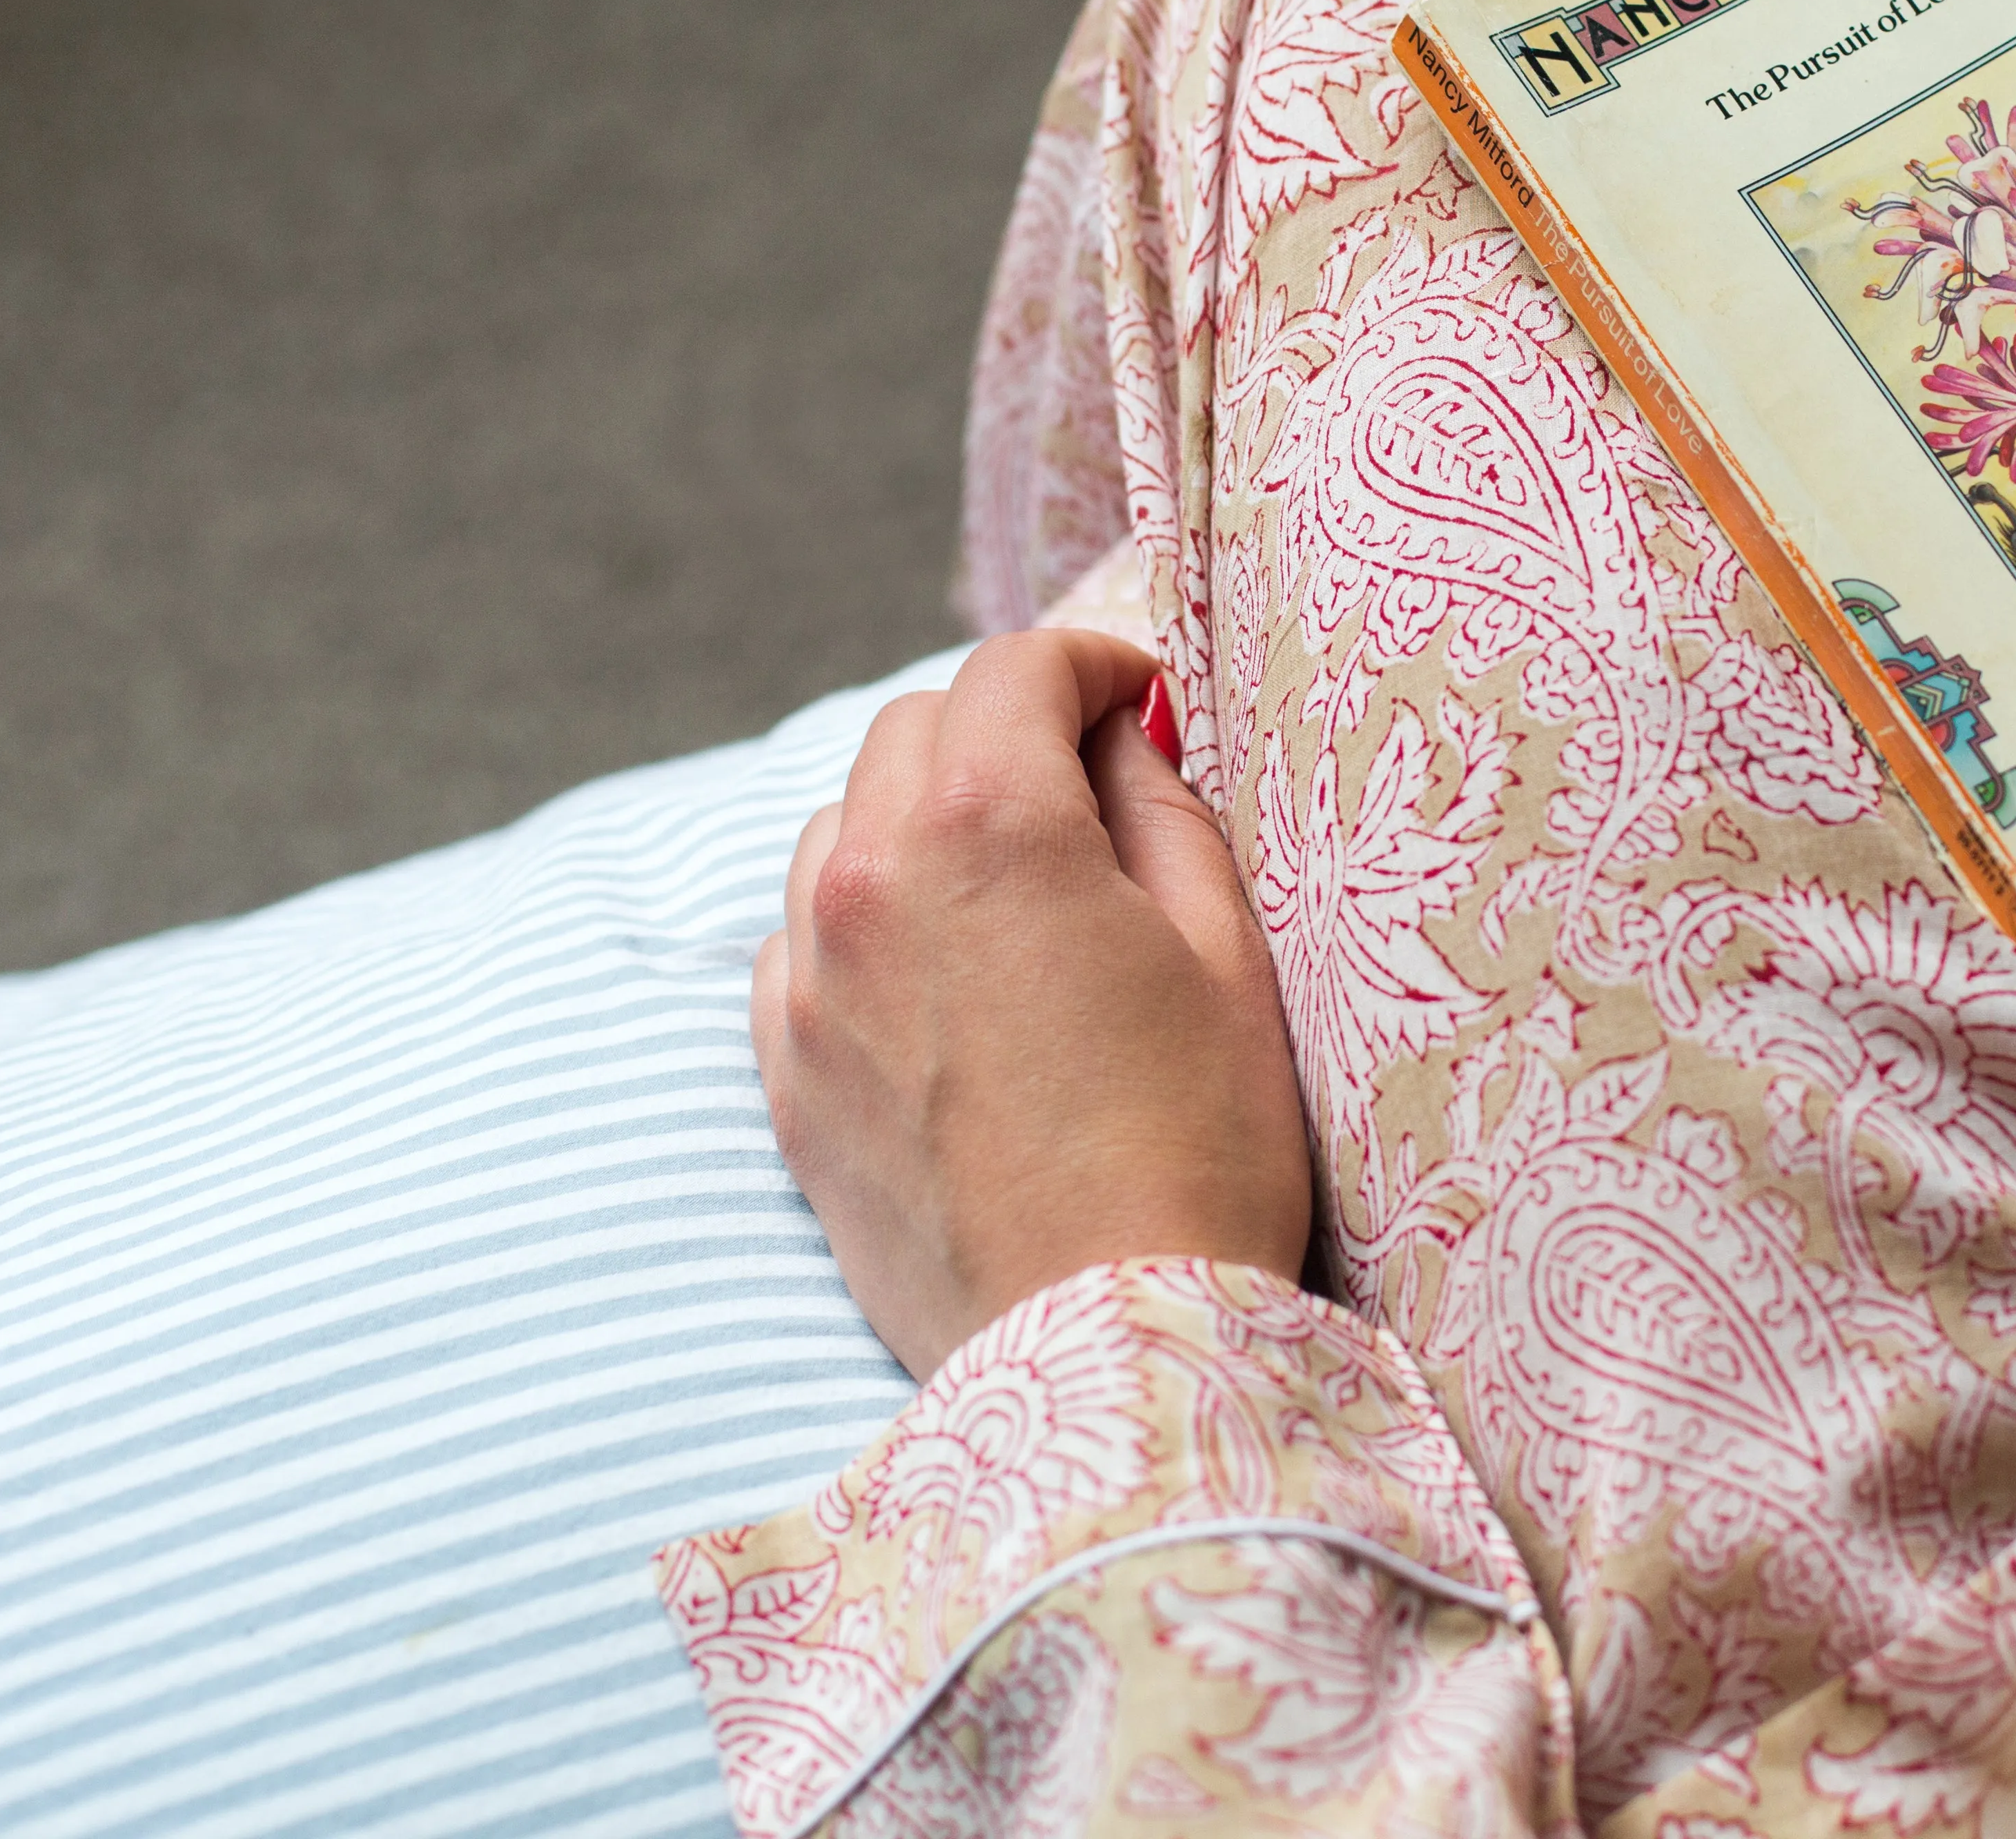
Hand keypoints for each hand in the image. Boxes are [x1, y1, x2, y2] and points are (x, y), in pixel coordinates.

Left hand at [752, 630, 1310, 1380]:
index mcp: (988, 826)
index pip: (1015, 669)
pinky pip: (801, 941)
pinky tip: (939, 965)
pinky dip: (864, 917)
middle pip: (917, 729)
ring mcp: (813, 985)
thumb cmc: (1199, 1145)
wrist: (1113, 1351)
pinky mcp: (790, 1078)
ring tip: (1012, 874)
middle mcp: (870, 883)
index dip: (1093, 663)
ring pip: (844, 825)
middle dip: (1005, 726)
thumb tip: (1120, 736)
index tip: (1141, 698)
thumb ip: (1161, 805)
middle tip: (1091, 779)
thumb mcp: (1225, 948)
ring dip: (925, 814)